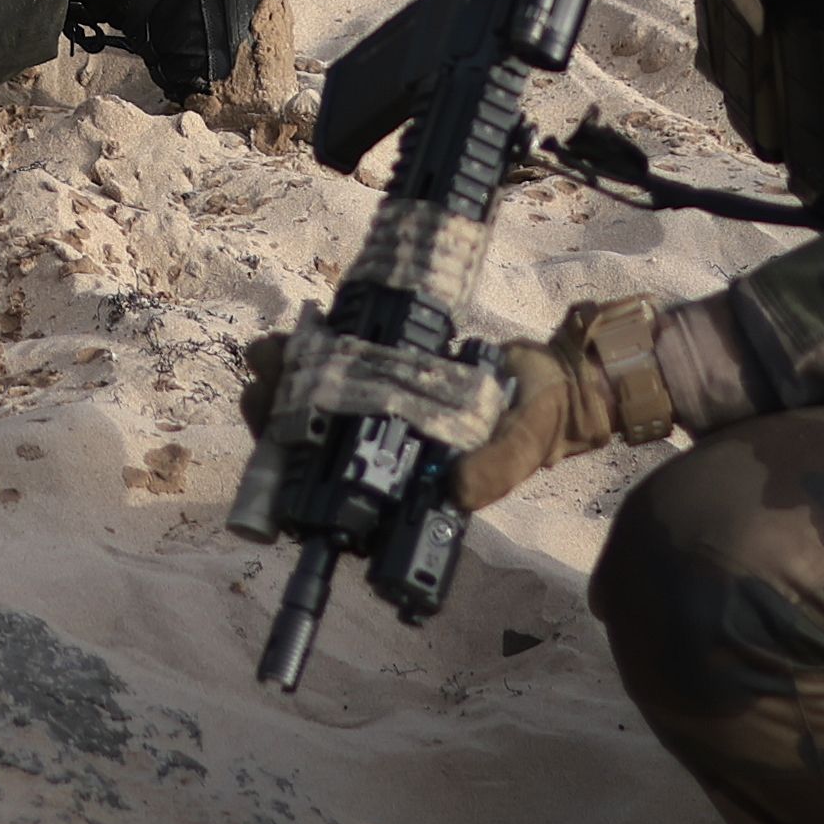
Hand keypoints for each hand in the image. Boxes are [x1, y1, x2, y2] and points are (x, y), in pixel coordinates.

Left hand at [234, 293, 677, 507]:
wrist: (558, 378)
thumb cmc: (539, 423)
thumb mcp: (522, 447)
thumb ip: (496, 469)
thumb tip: (457, 493)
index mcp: (406, 485)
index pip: (337, 494)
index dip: (295, 475)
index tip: (272, 441)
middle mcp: (385, 452)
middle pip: (309, 444)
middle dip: (276, 414)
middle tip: (265, 380)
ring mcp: (381, 410)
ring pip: (313, 401)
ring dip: (284, 378)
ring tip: (271, 352)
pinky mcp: (385, 369)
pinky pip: (338, 363)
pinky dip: (314, 348)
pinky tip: (301, 329)